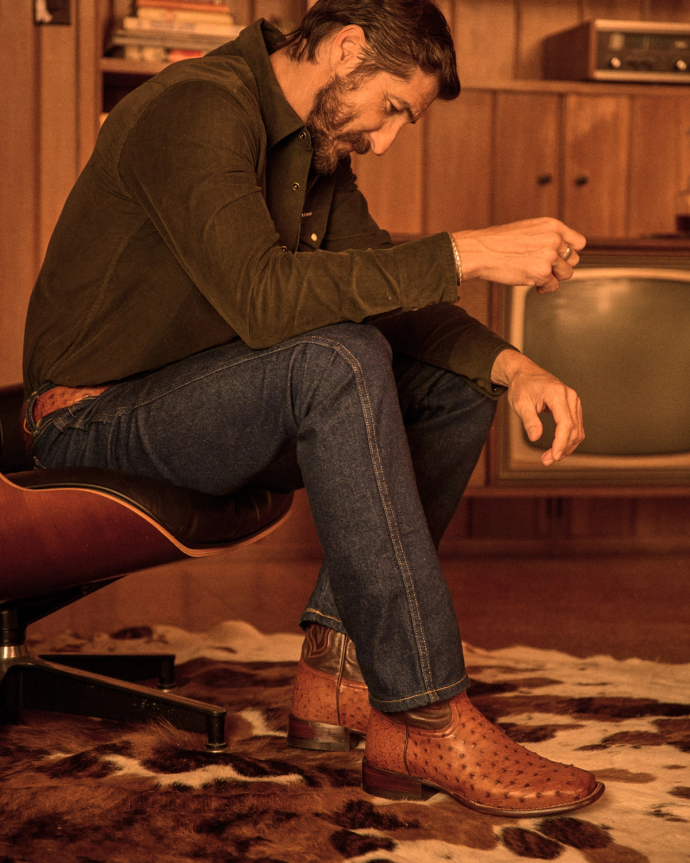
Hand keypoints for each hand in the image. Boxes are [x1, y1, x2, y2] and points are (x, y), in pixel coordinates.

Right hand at [452, 217, 585, 292]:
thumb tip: (561, 253)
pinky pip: (552, 286)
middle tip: (544, 269)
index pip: (578, 242)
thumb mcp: (528, 230)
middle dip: (560, 267)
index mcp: (552, 226)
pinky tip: (532, 283)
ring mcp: (549, 256)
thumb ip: (547, 237)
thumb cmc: (498, 242)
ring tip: (537, 276)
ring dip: (553, 278)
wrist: (480, 251)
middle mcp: (554, 239)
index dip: (570, 253)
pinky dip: (543, 288)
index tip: (560, 259)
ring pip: (566, 274)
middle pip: (574, 260)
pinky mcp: (542, 273)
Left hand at [491, 349, 583, 465]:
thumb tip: (535, 438)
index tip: (554, 456)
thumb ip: (529, 420)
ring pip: (578, 429)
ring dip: (567, 446)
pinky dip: (568, 439)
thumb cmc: (521, 386)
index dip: (561, 442)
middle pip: (574, 429)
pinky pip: (576, 426)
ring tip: (550, 458)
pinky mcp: (572, 406)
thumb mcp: (520, 403)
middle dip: (562, 448)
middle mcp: (570, 396)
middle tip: (546, 461)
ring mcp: (573, 400)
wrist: (525, 372)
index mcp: (557, 394)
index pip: (566, 423)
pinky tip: (558, 448)